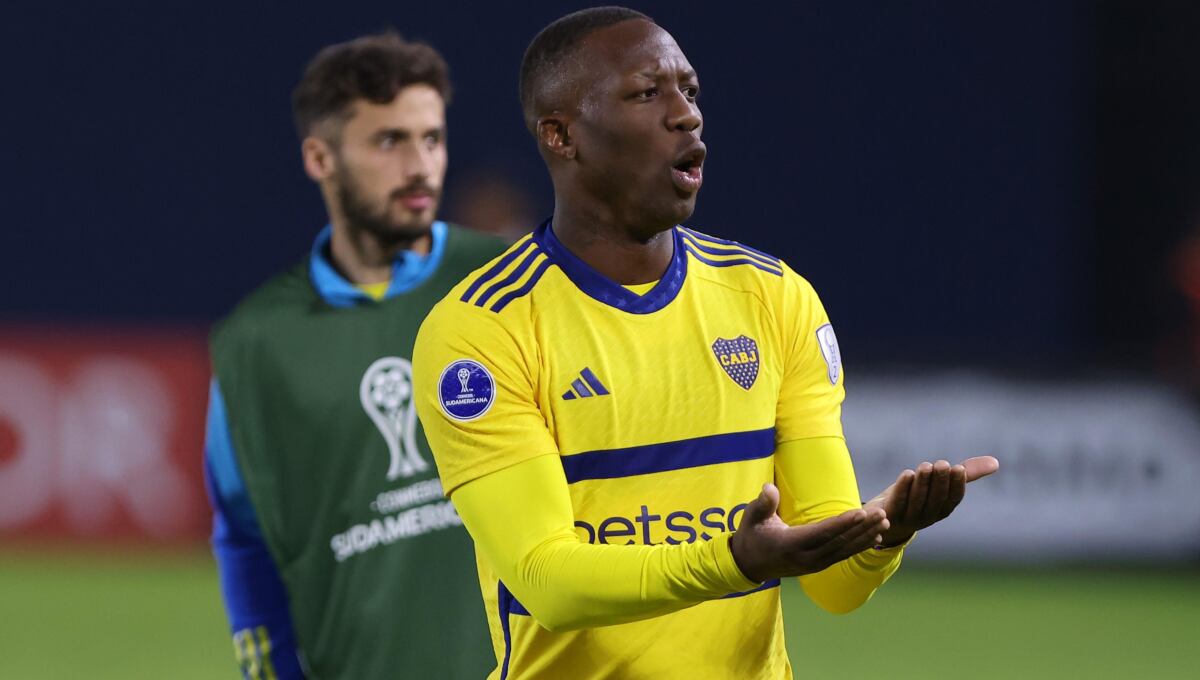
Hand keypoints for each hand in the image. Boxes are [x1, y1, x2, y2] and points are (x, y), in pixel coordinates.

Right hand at [730, 483, 889, 582]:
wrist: (748, 564)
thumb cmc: (751, 535)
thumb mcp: (751, 517)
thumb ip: (763, 503)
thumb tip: (768, 488)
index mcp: (790, 544)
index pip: (822, 533)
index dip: (842, 523)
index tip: (861, 512)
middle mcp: (805, 558)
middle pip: (839, 542)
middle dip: (862, 528)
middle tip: (882, 514)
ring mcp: (813, 565)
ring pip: (844, 550)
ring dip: (865, 537)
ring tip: (884, 523)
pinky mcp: (818, 566)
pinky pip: (842, 555)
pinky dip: (859, 547)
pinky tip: (875, 538)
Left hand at [865, 456, 999, 547]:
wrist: (886, 518)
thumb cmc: (919, 496)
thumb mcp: (940, 484)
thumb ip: (965, 473)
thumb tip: (996, 462)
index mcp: (942, 509)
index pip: (953, 499)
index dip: (957, 485)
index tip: (959, 468)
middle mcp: (928, 515)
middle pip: (935, 499)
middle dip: (939, 481)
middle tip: (942, 464)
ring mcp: (908, 517)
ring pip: (917, 500)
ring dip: (922, 483)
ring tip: (925, 466)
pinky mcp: (890, 514)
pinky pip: (897, 502)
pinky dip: (902, 488)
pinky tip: (907, 474)